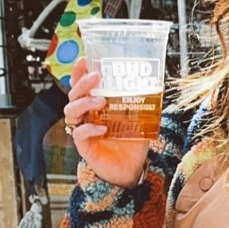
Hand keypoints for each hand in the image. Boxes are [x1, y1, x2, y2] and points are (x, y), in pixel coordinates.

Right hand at [66, 61, 148, 186]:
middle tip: (97, 76)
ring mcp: (83, 129)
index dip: (79, 71)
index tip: (84, 59)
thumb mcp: (139, 117)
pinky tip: (102, 128)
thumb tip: (157, 82)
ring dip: (84, 103)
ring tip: (101, 101)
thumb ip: (142, 101)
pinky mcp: (84, 146)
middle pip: (74, 94)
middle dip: (83, 83)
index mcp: (95, 104)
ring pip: (71, 111)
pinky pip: (78, 134)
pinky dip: (89, 129)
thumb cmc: (131, 142)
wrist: (131, 168)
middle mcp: (86, 115)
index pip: (81, 84)